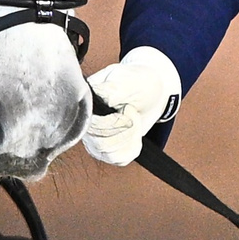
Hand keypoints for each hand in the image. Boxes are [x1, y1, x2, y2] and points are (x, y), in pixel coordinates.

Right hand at [83, 47, 181, 165]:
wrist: (153, 92)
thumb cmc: (138, 82)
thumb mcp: (127, 80)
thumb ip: (110, 89)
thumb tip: (95, 96)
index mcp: (84, 104)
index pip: (88, 126)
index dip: (111, 122)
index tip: (127, 108)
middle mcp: (85, 124)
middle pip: (99, 144)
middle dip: (125, 129)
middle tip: (132, 111)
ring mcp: (94, 140)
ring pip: (110, 154)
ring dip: (130, 137)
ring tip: (133, 119)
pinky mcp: (108, 152)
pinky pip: (120, 159)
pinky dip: (134, 146)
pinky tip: (134, 132)